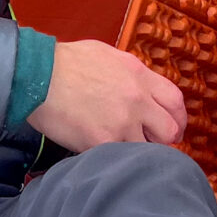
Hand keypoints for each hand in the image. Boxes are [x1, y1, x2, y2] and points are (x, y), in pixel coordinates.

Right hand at [27, 39, 187, 149]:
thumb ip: (129, 74)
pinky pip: (119, 159)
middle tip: (153, 145)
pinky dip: (113, 160)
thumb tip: (139, 88)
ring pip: (146, 149)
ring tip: (121, 150)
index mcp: (138, 75)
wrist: (37, 75)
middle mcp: (136, 99)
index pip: (175, 101)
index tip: (174, 128)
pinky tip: (102, 156)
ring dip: (137, 152)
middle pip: (169, 130)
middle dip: (164, 140)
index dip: (178, 118)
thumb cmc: (64, 63)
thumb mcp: (107, 56)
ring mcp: (122, 122)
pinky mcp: (102, 142)